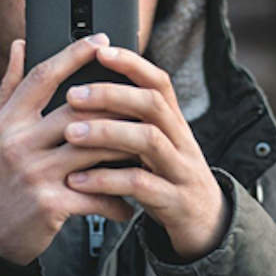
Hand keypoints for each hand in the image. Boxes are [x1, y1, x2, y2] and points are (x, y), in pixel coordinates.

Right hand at [0, 35, 135, 264]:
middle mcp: (19, 143)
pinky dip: (116, 199)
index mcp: (8, 121)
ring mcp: (34, 173)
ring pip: (93, 150)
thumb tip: (21, 44)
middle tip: (143, 100)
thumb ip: (12, 87)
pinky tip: (128, 202)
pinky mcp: (48, 204)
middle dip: (114, 105)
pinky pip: (94, 195)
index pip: (43, 77)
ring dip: (124, 150)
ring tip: (145, 150)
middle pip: (77, 110)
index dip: (74, 55)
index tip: (102, 41)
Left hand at [62, 47, 227, 260]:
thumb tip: (84, 87)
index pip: (158, 81)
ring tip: (71, 133)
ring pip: (149, 140)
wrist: (203, 225)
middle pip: (152, 104)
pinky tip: (77, 180)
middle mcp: (180, 140)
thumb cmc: (165, 178)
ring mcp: (180, 170)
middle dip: (112, 94)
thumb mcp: (151, 146)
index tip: (99, 50)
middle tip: (73, 94)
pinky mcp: (174, 201)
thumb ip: (127, 120)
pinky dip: (106, 180)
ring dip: (107, 133)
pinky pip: (140, 186)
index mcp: (172, 123)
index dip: (131, 63)